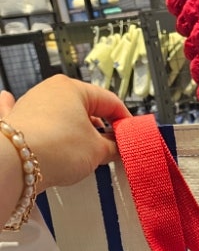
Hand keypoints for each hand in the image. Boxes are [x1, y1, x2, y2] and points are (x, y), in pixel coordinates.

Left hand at [0, 74, 130, 190]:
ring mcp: (33, 103)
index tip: (130, 136)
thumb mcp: (97, 151)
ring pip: (63, 115)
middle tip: (110, 149)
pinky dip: (42, 122)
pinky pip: (35, 117)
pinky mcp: (19, 120)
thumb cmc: (54, 148)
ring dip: (76, 130)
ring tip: (84, 151)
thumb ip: (112, 147)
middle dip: (100, 128)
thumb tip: (117, 147)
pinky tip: (38, 119)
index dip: (124, 120)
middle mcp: (51, 90)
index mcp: (74, 88)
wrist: (17, 162)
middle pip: (85, 108)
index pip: (109, 101)